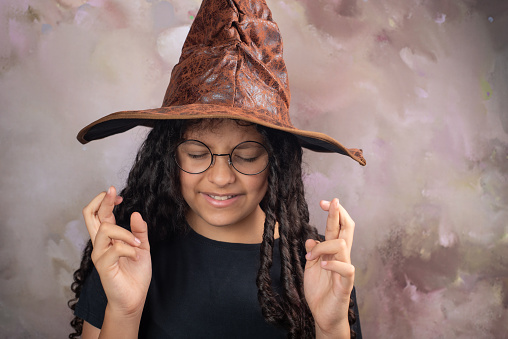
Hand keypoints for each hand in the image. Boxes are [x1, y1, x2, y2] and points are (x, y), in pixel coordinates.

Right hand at [82, 186, 151, 316]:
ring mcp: (99, 254)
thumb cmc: (135, 273)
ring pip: (105, 229)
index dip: (105, 200)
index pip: (99, 213)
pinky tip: (136, 256)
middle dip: (101, 201)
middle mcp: (100, 243)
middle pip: (89, 215)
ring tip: (138, 244)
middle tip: (112, 192)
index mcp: (108, 237)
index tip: (116, 193)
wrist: (134, 297)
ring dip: (125, 233)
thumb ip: (139, 231)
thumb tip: (135, 213)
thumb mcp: (142, 247)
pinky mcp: (103, 265)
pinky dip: (129, 248)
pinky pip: (115, 248)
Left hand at [304, 198, 354, 337]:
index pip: (337, 227)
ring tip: (310, 255)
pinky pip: (346, 269)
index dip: (333, 213)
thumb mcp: (311, 268)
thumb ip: (313, 252)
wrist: (323, 315)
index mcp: (333, 252)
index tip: (323, 202)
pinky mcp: (345, 284)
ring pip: (344, 245)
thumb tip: (310, 237)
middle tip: (333, 202)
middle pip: (346, 230)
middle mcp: (341, 257)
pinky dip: (334, 264)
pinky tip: (322, 265)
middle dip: (339, 214)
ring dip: (324, 246)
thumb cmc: (319, 291)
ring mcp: (345, 269)